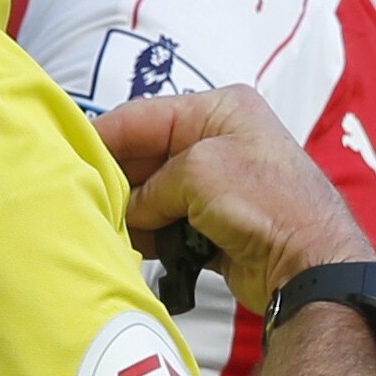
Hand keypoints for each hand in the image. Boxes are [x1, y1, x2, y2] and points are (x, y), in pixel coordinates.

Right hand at [100, 87, 372, 315]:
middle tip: (81, 198)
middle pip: (146, 155)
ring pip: (153, 193)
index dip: (102, 136)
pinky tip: (131, 245)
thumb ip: (152, 185)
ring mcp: (218, 185)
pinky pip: (169, 224)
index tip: (65, 155)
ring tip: (104, 225)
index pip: (143, 116)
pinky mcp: (216, 225)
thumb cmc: (266, 204)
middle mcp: (219, 141)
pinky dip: (151, 234)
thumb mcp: (199, 174)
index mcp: (219, 110)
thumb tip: (131, 209)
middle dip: (116, 178)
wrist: (310, 266)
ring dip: (131, 211)